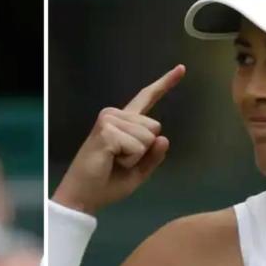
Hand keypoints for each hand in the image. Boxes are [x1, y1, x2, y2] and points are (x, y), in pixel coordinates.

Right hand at [53, 65, 184, 214]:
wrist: (83, 197)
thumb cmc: (107, 184)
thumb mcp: (139, 172)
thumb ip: (153, 156)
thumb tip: (164, 138)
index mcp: (124, 123)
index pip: (146, 99)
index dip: (165, 84)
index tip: (181, 68)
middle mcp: (116, 115)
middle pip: (155, 127)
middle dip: (144, 150)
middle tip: (119, 161)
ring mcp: (110, 120)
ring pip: (148, 137)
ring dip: (136, 157)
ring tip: (113, 161)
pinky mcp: (107, 130)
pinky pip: (138, 147)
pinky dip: (129, 160)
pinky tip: (110, 160)